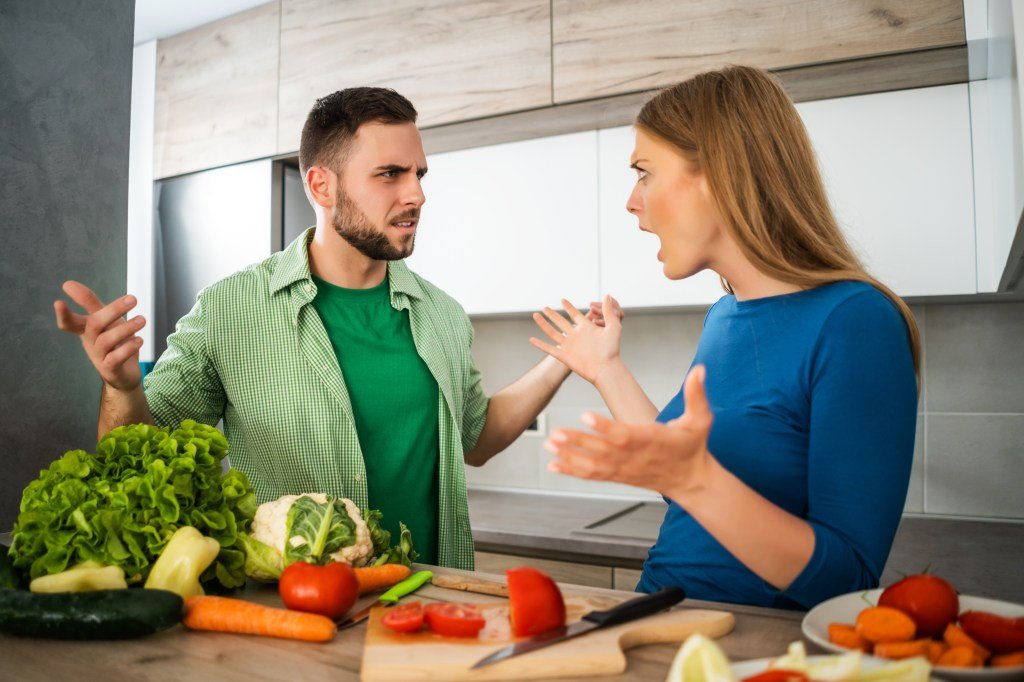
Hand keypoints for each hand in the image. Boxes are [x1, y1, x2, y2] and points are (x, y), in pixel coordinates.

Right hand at [54, 280, 144, 391]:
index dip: (63, 314)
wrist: (125, 375)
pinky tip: (139, 340)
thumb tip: (68, 283)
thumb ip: (90, 303)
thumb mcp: (106, 320)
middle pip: (94, 324)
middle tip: (133, 299)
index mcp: (86, 330)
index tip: (58, 302)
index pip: (69, 322)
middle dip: (113, 310)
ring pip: (106, 340)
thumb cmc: (115, 343)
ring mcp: (99, 357)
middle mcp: (90, 342)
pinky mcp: (110, 369)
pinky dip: (127, 348)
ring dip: (126, 328)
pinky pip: (115, 359)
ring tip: (142, 320)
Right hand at [530, 295, 623, 383]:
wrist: (606, 369)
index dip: (568, 307)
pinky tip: (531, 339)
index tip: (562, 300)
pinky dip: (540, 344)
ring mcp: (569, 345)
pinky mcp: (564, 356)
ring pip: (552, 332)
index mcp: (586, 328)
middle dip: (552, 314)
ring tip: (535, 315)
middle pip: (560, 322)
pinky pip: (549, 349)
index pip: (574, 314)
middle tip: (545, 307)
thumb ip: (609, 311)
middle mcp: (576, 335)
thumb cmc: (612, 350)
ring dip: (543, 324)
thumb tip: (607, 295)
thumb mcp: (613, 327)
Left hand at [544, 365, 713, 494]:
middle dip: (577, 442)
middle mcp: (633, 457)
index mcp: (650, 440)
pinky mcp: (619, 476)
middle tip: (555, 432)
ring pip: (593, 465)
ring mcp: (624, 469)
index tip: (585, 414)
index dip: (603, 426)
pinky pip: (593, 475)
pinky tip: (554, 465)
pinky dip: (572, 470)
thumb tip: (699, 370)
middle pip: (601, 450)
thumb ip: (697, 395)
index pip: (624, 434)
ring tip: (550, 444)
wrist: (692, 481)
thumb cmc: (693, 447)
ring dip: (569, 456)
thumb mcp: (701, 420)